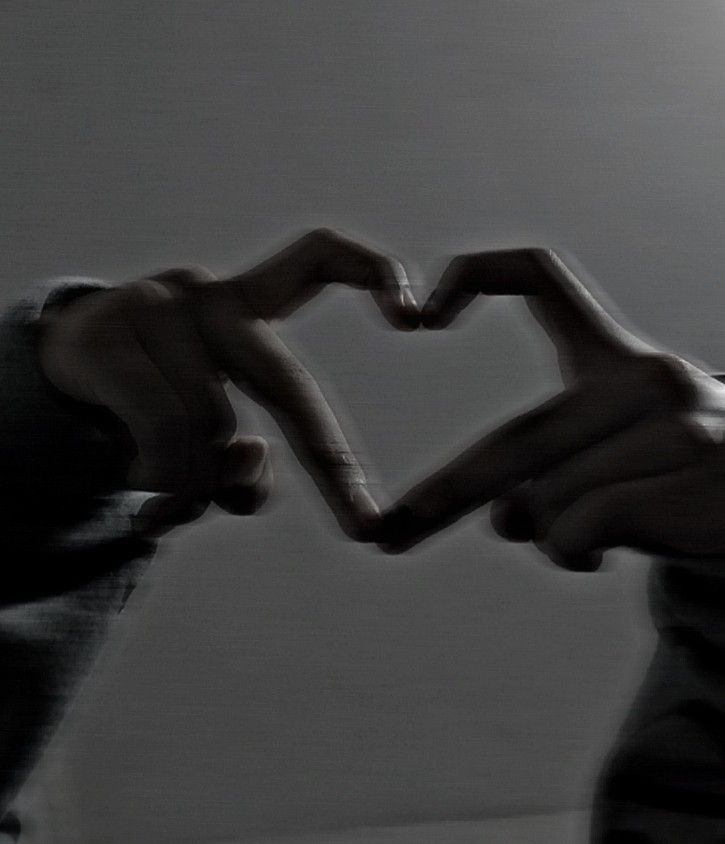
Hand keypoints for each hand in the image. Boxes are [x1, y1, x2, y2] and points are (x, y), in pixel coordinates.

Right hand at [39, 229, 418, 538]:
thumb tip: (248, 461)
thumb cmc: (154, 392)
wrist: (61, 363)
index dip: (373, 272)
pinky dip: (167, 492)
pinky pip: (164, 438)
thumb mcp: (208, 419)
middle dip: (333, 467)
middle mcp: (208, 297)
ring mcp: (156, 312)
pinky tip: (153, 512)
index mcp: (246, 303)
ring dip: (199, 492)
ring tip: (174, 510)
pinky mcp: (107, 340)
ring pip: (213, 432)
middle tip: (366, 530)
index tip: (418, 321)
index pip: (318, 257)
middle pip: (288, 387)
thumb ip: (240, 456)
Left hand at [381, 247, 724, 569]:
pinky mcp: (691, 474)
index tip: (420, 315)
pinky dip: (573, 553)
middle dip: (450, 493)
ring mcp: (672, 422)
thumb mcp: (615, 463)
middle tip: (393, 533)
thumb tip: (506, 519)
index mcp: (616, 357)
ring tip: (588, 540)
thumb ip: (552, 478)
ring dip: (551, 537)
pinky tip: (600, 556)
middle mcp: (644, 376)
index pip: (540, 277)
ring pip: (546, 501)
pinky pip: (579, 528)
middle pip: (517, 440)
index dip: (475, 277)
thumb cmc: (687, 481)